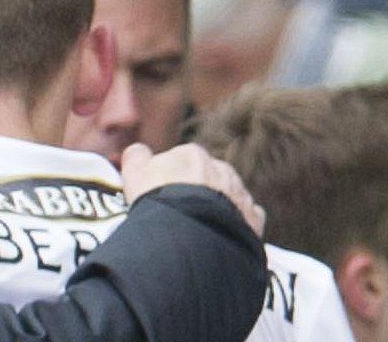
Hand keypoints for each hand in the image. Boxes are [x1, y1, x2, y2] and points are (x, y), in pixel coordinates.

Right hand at [120, 143, 265, 237]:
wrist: (192, 237)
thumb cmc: (159, 201)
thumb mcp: (134, 172)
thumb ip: (137, 156)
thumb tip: (140, 152)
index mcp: (192, 154)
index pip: (178, 160)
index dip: (167, 177)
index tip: (159, 193)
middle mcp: (221, 169)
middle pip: (205, 176)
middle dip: (195, 190)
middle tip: (177, 212)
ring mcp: (239, 193)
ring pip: (226, 195)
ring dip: (216, 206)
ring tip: (197, 227)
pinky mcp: (253, 218)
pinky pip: (246, 217)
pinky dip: (236, 223)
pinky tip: (220, 234)